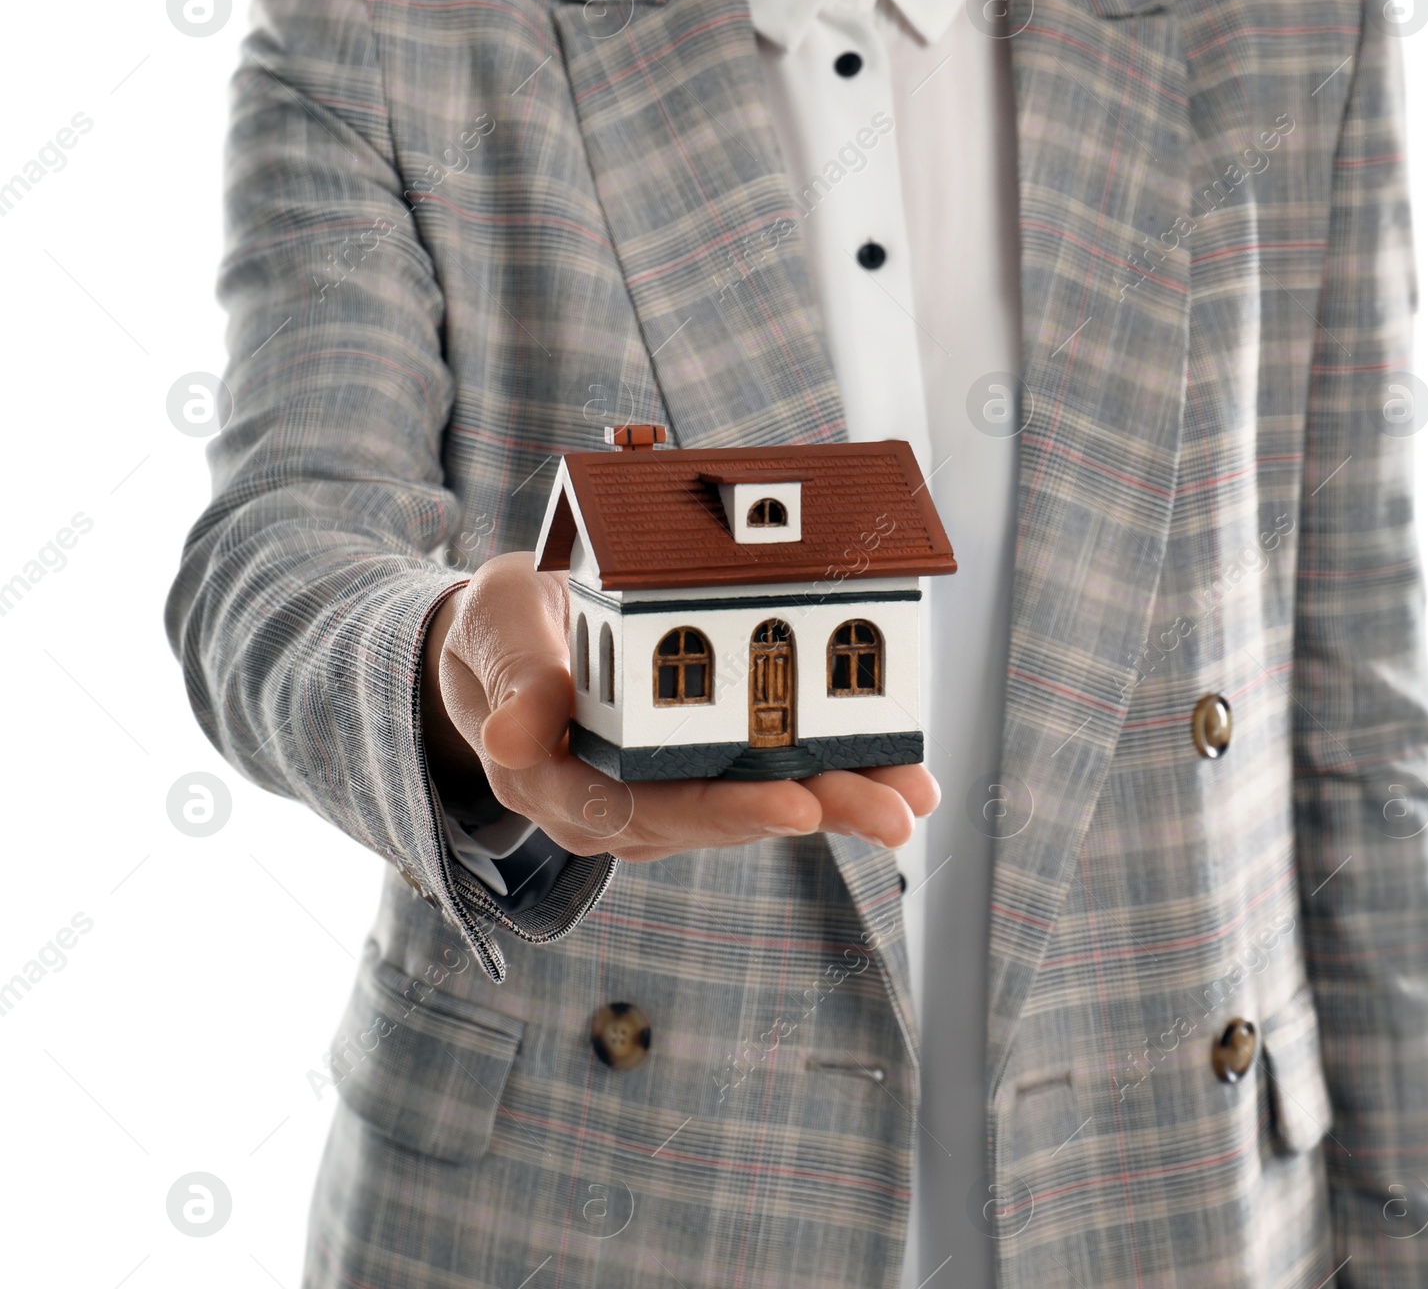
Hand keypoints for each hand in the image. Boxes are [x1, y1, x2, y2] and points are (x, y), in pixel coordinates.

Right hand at [422, 552, 938, 861]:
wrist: (512, 642)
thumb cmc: (504, 629)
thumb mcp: (495, 629)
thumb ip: (515, 679)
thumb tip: (511, 742)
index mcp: (559, 783)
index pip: (645, 807)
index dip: (724, 810)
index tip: (794, 806)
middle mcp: (616, 808)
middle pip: (721, 817)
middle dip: (812, 811)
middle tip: (891, 813)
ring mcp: (660, 797)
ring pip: (755, 802)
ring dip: (839, 799)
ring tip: (913, 796)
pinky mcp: (696, 776)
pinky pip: (763, 777)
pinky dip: (828, 769)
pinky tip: (893, 770)